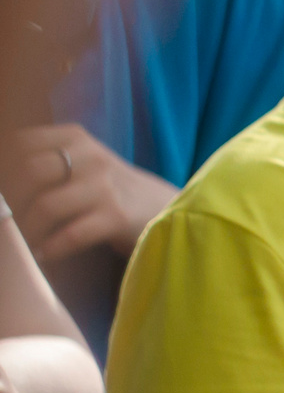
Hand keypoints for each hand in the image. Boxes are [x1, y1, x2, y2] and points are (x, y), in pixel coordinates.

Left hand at [4, 126, 177, 260]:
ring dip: (26, 231)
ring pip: (45, 206)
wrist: (159, 207)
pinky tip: (44, 254)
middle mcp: (90, 156)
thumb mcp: (77, 162)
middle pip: (29, 172)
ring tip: (24, 244)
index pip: (21, 142)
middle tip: (9, 221)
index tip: (4, 192)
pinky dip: (50, 249)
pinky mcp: (116, 216)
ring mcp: (104, 186)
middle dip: (10, 202)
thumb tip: (2, 191)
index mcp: (74, 138)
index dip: (5, 168)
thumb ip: (41, 162)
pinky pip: (70, 235)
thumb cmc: (105, 188)